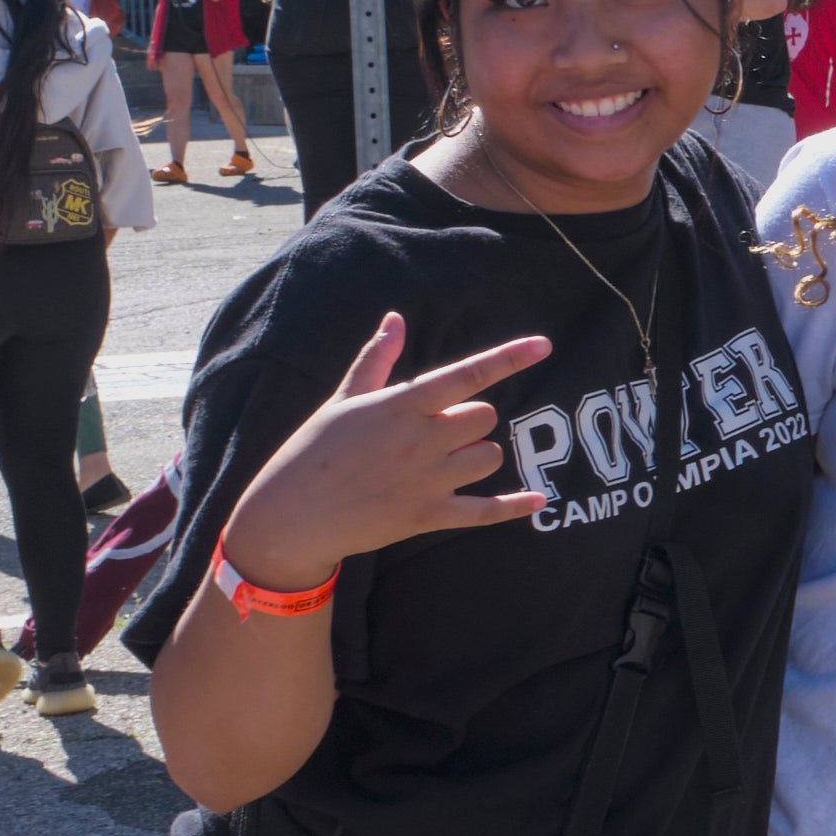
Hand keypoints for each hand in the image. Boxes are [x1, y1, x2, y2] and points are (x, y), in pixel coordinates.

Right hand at [214, 312, 558, 588]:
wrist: (291, 515)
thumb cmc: (312, 450)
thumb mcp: (342, 400)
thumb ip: (376, 360)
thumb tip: (395, 319)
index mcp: (402, 405)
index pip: (467, 375)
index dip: (509, 358)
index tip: (544, 346)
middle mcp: (422, 440)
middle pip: (484, 418)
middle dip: (470, 421)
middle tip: (436, 431)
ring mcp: (428, 480)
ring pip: (489, 457)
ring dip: (477, 455)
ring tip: (442, 462)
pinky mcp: (429, 516)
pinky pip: (486, 511)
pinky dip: (515, 506)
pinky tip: (540, 500)